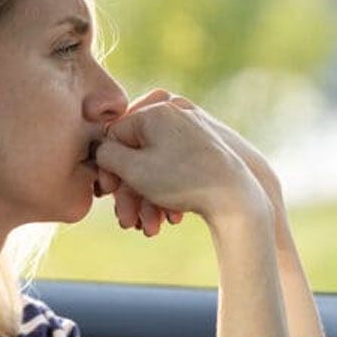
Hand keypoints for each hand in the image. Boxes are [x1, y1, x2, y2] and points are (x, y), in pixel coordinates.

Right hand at [95, 100, 267, 224]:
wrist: (237, 197)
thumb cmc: (182, 180)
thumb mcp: (133, 168)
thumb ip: (106, 154)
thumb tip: (99, 148)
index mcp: (155, 109)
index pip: (115, 134)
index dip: (108, 167)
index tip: (107, 193)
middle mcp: (175, 113)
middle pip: (137, 153)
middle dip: (130, 191)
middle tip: (126, 219)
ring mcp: (194, 130)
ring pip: (157, 165)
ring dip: (148, 199)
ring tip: (151, 227)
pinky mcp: (207, 149)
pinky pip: (177, 168)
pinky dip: (171, 191)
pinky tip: (172, 216)